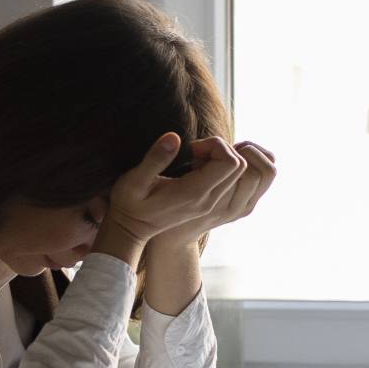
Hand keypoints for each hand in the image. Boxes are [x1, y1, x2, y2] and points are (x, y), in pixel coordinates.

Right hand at [90, 133, 244, 266]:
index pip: (230, 163)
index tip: (193, 147)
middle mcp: (208, 201)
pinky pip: (231, 182)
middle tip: (196, 150)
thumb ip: (154, 159)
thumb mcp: (134, 180)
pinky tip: (198, 167)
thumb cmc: (128, 203)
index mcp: (194, 193)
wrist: (130, 230)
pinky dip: (221, 168)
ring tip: (197, 158)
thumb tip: (173, 137)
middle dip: (222, 149)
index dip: (216, 145)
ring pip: (239, 175)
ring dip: (222, 158)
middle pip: (240, 167)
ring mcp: (210, 205)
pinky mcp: (209, 204)